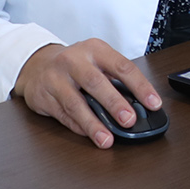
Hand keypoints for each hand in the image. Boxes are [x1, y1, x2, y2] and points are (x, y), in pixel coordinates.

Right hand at [12, 39, 161, 147]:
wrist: (36, 64)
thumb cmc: (75, 64)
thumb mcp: (96, 61)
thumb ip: (114, 79)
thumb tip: (138, 105)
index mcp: (95, 49)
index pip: (122, 66)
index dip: (140, 86)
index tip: (153, 103)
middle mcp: (74, 61)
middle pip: (96, 82)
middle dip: (114, 103)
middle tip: (129, 120)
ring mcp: (56, 78)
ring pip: (76, 103)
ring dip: (93, 124)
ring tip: (107, 139)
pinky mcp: (44, 96)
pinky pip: (63, 115)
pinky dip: (78, 127)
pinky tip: (90, 135)